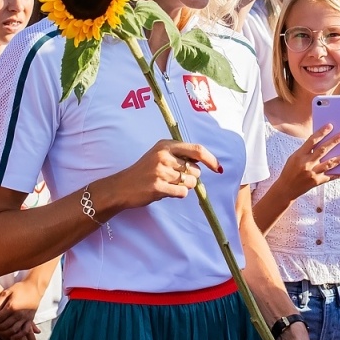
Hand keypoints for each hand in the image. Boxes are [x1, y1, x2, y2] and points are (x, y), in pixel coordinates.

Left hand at [0, 282, 42, 339]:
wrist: (34, 287)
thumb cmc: (20, 288)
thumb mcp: (7, 291)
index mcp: (12, 306)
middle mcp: (18, 314)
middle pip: (4, 325)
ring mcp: (25, 318)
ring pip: (12, 330)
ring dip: (3, 333)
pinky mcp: (30, 320)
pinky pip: (24, 331)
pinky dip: (18, 336)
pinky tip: (12, 337)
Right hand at [99, 139, 220, 211]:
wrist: (121, 186)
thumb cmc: (144, 171)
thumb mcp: (159, 155)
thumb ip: (180, 156)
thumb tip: (205, 164)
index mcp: (166, 145)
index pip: (196, 150)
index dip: (211, 159)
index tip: (218, 168)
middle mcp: (164, 156)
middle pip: (195, 170)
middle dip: (190, 178)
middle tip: (174, 179)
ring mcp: (160, 171)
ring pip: (190, 183)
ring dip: (184, 187)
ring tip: (168, 184)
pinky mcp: (158, 187)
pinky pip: (182, 193)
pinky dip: (178, 194)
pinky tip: (165, 191)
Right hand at [276, 124, 339, 199]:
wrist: (286, 189)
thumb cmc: (290, 170)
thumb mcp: (294, 157)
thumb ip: (307, 150)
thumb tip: (323, 141)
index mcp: (299, 156)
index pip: (311, 141)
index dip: (321, 132)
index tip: (330, 125)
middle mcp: (306, 164)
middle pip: (323, 150)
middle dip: (335, 141)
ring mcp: (312, 174)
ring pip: (330, 163)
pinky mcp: (317, 182)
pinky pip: (331, 176)